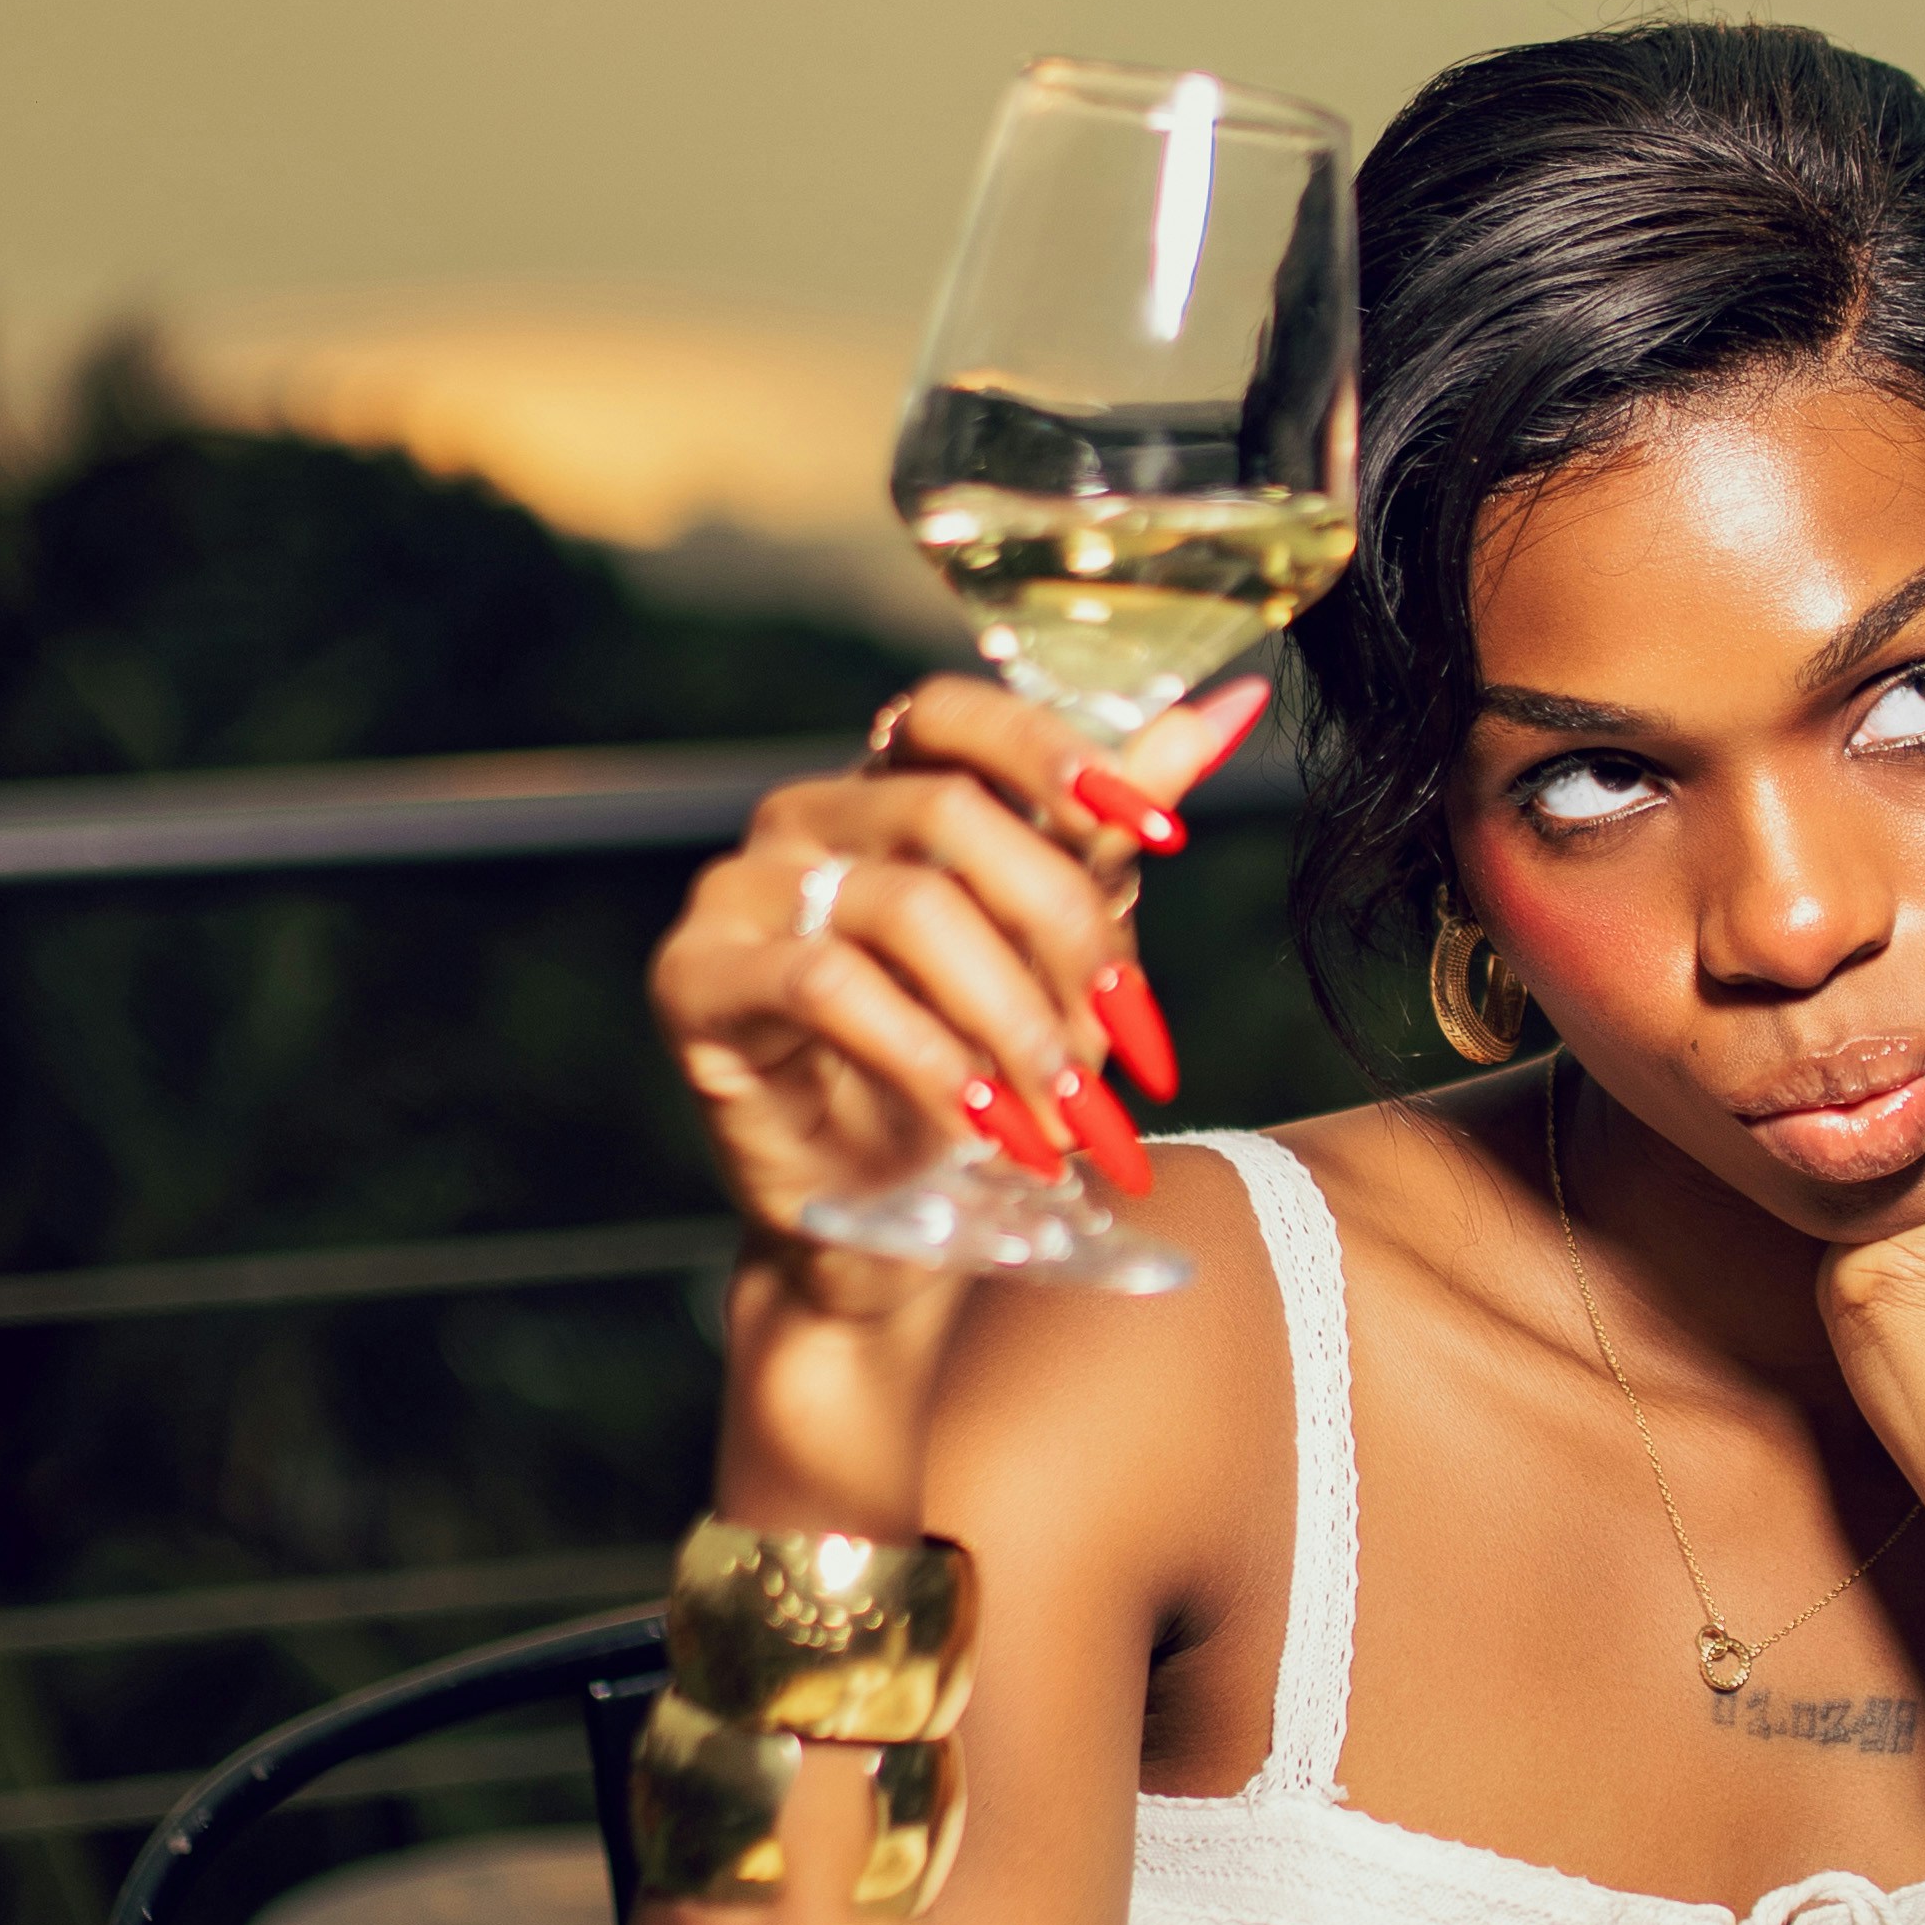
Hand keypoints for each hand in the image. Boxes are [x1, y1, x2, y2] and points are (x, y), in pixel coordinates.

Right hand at [648, 672, 1269, 1307]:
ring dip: (1011, 1019)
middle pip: (950, 814)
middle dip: (1062, 931)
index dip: (1055, 755)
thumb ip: (1116, 824)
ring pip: (906, 906)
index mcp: (885, 786)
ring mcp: (737, 891)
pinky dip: (928, 1059)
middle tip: (1123, 1041)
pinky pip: (829, 987)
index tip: (1164, 836)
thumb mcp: (1063, 941)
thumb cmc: (980, 1064)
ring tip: (1067, 1115)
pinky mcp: (693, 978)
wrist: (896, 1218)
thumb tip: (1231, 706)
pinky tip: (986, 1124)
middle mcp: (803, 816)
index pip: (959, 715)